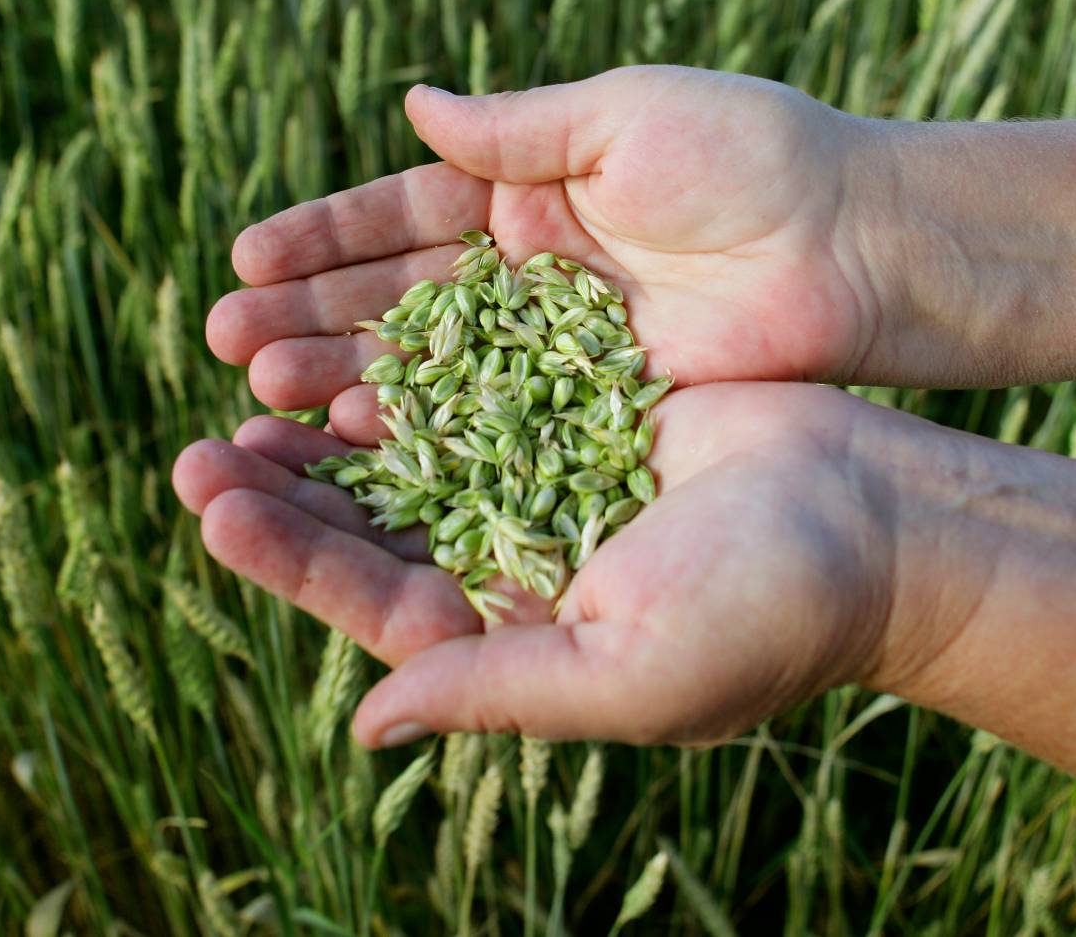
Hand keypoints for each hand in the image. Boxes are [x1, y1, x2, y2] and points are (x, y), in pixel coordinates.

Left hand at [171, 381, 989, 746]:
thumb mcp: (628, 670)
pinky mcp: (578, 424)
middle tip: (199, 449)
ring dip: (333, 434)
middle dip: (286, 496)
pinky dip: (416, 379)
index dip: (290, 558)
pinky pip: (474, 398)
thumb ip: (494, 690)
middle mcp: (518, 572)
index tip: (215, 503)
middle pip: (374, 534)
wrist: (876, 520)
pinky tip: (359, 349)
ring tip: (252, 384)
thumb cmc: (766, 611)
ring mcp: (545, 493)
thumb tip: (365, 725)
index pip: (375, 605)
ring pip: (410, 462)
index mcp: (517, 642)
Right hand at [205, 66, 895, 411]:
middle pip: (398, 297)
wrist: (856, 248)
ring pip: (429, 365)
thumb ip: (517, 128)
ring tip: (262, 393)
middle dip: (309, 315)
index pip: (404, 214)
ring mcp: (554, 344)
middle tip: (225, 340)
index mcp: (531, 187)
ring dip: (343, 377)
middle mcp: (529, 269)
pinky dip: (421, 429)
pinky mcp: (589, 406)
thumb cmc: (751, 159)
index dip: (324, 236)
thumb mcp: (624, 117)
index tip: (244, 255)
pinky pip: (488, 420)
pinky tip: (349, 441)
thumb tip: (413, 106)